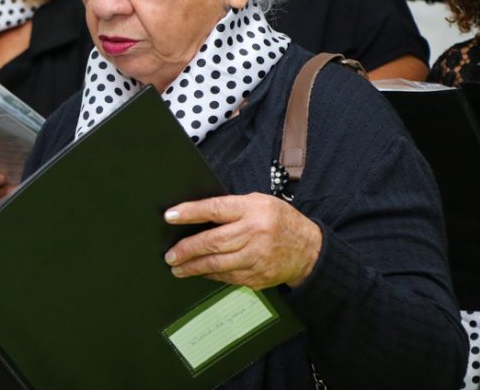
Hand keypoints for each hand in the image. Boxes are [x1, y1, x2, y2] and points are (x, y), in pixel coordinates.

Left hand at [163, 192, 321, 289]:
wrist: (309, 250)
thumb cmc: (280, 220)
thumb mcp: (258, 203)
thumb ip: (232, 208)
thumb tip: (198, 216)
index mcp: (253, 209)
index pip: (215, 209)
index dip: (190, 212)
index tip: (170, 216)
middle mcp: (255, 233)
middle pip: (213, 242)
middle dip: (187, 249)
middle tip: (170, 254)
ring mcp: (257, 257)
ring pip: (218, 264)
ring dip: (194, 267)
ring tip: (178, 267)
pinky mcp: (258, 276)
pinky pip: (228, 277)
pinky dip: (212, 275)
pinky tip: (201, 272)